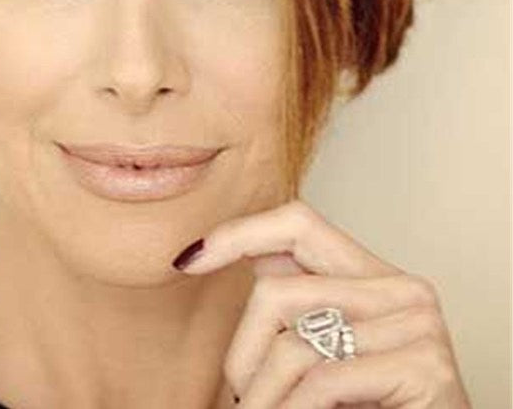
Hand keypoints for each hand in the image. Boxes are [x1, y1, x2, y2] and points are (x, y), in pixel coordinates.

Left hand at [172, 199, 471, 407]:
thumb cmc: (373, 408)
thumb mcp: (328, 349)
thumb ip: (293, 302)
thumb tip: (211, 255)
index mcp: (372, 274)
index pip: (297, 222)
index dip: (238, 233)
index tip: (188, 259)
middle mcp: (400, 287)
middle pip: (277, 288)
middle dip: (241, 353)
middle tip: (240, 398)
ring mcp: (416, 322)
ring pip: (292, 344)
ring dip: (261, 397)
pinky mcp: (425, 364)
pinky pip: (323, 382)